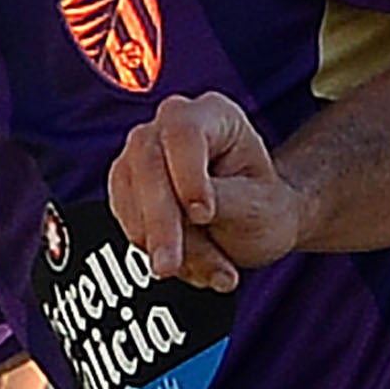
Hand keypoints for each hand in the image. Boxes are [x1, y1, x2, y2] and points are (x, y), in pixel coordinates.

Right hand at [108, 89, 298, 293]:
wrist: (255, 224)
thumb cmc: (262, 206)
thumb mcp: (259, 206)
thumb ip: (225, 202)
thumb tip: (189, 212)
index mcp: (213, 115)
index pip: (184, 132)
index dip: (188, 174)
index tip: (203, 214)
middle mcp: (170, 127)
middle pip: (147, 165)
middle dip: (160, 222)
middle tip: (171, 266)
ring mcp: (142, 157)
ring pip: (130, 197)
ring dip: (161, 245)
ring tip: (209, 273)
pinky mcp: (127, 190)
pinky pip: (127, 221)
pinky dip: (155, 252)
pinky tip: (192, 269)